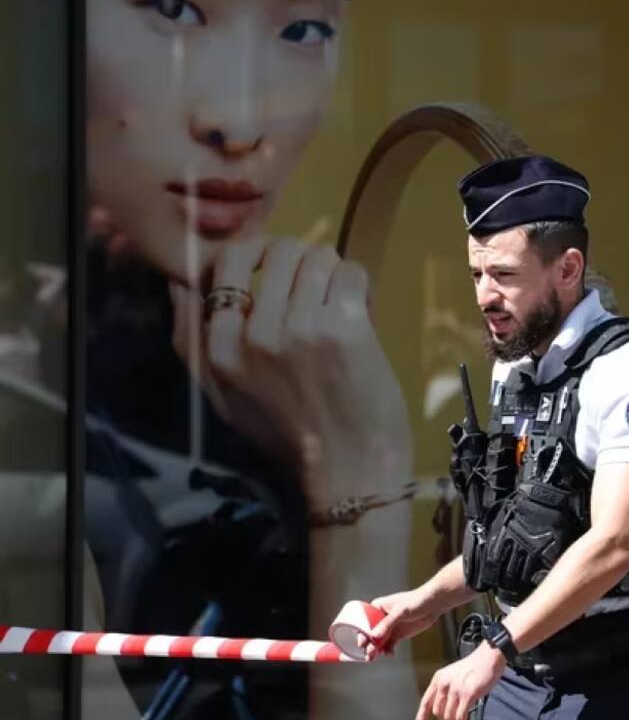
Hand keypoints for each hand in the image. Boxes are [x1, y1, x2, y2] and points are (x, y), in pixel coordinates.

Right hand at [169, 237, 411, 506]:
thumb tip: (178, 281)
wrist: (348, 470)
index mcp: (217, 348)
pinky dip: (359, 288)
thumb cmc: (288, 437)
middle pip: (277, 249)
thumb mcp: (219, 396)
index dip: (257, 257)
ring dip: (333, 276)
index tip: (278, 277)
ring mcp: (299, 327)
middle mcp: (253, 333)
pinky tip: (360, 315)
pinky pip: (351, 272)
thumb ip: (191, 338)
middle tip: (315, 293)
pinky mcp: (344, 327)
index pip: (226, 261)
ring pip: (318, 255)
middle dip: (301, 263)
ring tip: (337, 308)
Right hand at [362, 589, 439, 660]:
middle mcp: (381, 618)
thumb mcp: (400, 611)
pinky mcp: (398, 635)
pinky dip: (387, 651)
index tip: (361, 643)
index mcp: (377, 607)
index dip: (361, 633)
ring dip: (376, 650)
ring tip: (373, 658)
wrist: (433, 604)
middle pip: (370, 634)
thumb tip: (374, 636)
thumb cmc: (416, 601)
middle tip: (368, 655)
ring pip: (378, 641)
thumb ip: (387, 623)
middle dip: (368, 644)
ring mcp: (389, 627)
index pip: (364, 621)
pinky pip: (388, 645)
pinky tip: (389, 654)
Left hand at [414, 644, 505, 719]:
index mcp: (439, 678)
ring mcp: (456, 689)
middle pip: (437, 712)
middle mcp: (444, 684)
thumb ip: (446, 689)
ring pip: (448, 716)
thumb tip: (443, 708)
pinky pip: (461, 717)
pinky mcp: (468, 695)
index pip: (426, 701)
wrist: (489, 657)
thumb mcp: (453, 674)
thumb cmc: (474, 665)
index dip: (421, 715)